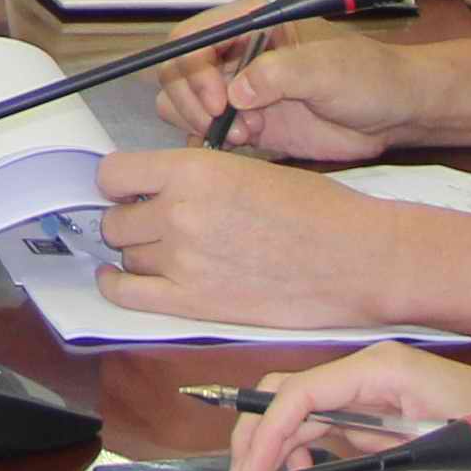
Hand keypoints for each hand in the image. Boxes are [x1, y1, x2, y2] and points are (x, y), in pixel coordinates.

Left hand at [85, 146, 404, 331]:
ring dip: (139, 254)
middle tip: (156, 225)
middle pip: (115, 219)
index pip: (113, 174)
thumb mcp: (246, 168)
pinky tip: (124, 280)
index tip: (130, 191)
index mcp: (192, 169)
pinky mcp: (196, 302)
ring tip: (168, 253)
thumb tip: (153, 188)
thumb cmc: (316, 210)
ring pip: (125, 256)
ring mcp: (184, 260)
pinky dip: (119, 287)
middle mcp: (179, 212)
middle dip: (131, 221)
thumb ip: (193, 177)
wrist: (357, 259)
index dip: (120, 184)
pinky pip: (127, 295)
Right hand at [153, 25, 425, 164]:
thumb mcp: (327, 69)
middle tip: (227, 125)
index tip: (219, 102)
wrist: (395, 113)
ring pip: (184, 102)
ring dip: (203, 122)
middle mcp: (237, 54)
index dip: (195, 69)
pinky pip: (207, 131)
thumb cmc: (369, 77)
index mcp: (251, 24)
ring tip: (246, 135)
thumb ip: (280, 74)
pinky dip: (213, 143)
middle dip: (194, 100)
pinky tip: (244, 146)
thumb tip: (237, 92)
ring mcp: (240, 90)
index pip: (194, 38)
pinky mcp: (248, 122)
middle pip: (179, 71)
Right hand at [222, 342, 470, 470]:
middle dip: (255, 440)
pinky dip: (303, 451)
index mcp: (381, 371)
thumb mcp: (447, 464)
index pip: (302, 393)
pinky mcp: (377, 413)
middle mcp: (367, 375)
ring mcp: (370, 393)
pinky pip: (326, 427)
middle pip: (289, 398)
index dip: (268, 432)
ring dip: (274, 448)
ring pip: (300, 413)